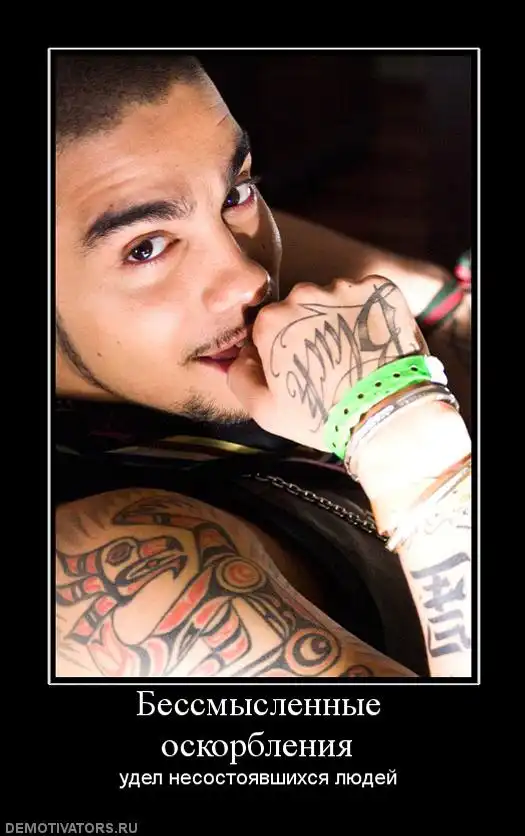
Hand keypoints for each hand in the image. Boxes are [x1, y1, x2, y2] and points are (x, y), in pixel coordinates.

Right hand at [228, 276, 426, 451]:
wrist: (386, 413)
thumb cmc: (322, 416)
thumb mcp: (264, 410)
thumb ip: (238, 376)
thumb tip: (239, 354)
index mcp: (272, 320)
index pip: (269, 325)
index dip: (281, 348)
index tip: (299, 368)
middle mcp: (304, 294)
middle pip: (302, 307)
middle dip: (311, 328)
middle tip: (330, 364)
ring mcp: (344, 288)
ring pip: (335, 298)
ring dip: (342, 319)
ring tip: (356, 355)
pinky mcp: (380, 288)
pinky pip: (369, 295)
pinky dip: (371, 313)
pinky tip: (376, 342)